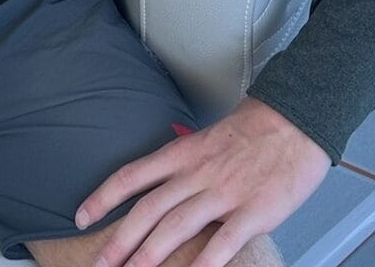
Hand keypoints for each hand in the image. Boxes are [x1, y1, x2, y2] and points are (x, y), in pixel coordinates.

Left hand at [74, 97, 329, 266]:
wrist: (293, 122)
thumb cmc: (251, 132)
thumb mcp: (205, 141)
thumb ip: (181, 164)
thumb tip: (158, 182)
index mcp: (181, 153)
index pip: (132, 175)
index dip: (103, 197)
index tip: (81, 216)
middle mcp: (195, 173)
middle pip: (148, 209)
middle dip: (120, 239)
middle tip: (99, 263)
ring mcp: (223, 193)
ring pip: (176, 227)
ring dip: (150, 254)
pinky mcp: (253, 212)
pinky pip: (224, 243)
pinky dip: (205, 264)